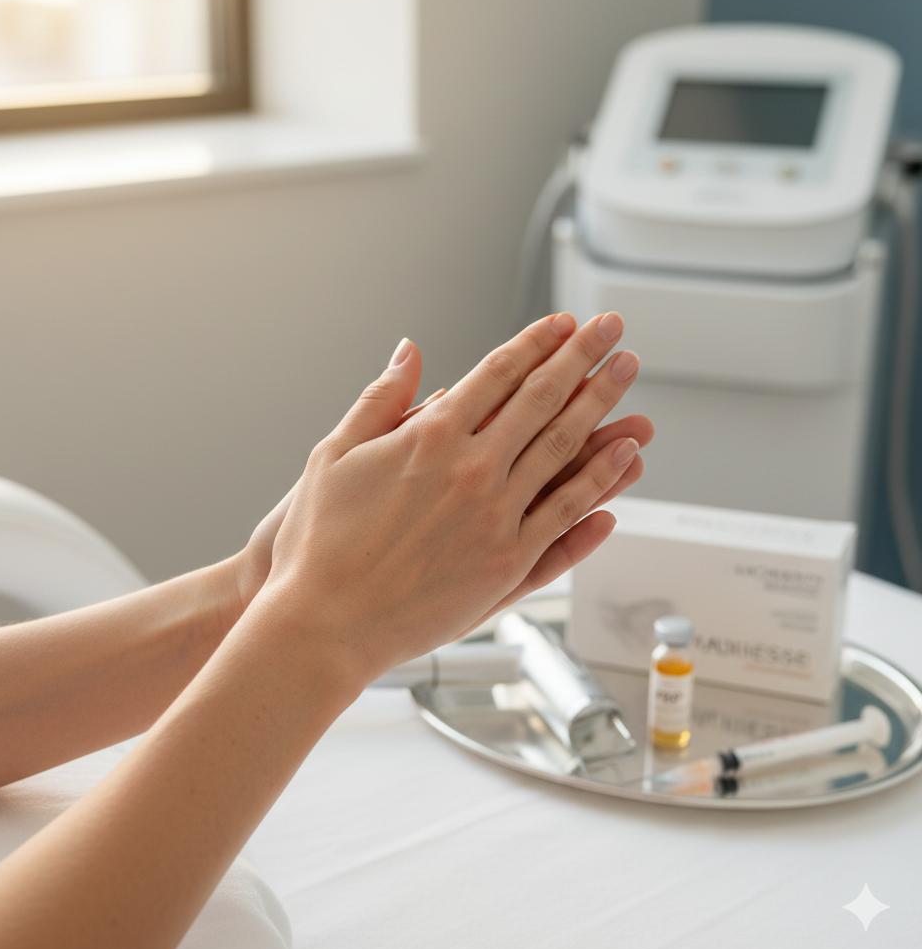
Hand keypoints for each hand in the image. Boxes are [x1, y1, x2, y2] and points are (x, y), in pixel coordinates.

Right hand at [258, 311, 650, 682]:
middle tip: (613, 331)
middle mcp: (472, 471)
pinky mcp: (507, 567)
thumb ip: (381, 399)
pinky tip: (622, 463)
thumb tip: (410, 352)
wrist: (324, 624)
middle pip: (543, 401)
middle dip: (583, 359)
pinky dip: (598, 488)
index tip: (563, 324)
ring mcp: (496, 519)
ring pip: (565, 452)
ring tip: (628, 378)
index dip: (535, 343)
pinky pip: (565, 520)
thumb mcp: (334, 454)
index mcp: (429, 437)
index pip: (498, 374)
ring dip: (603, 409)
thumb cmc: (319, 542)